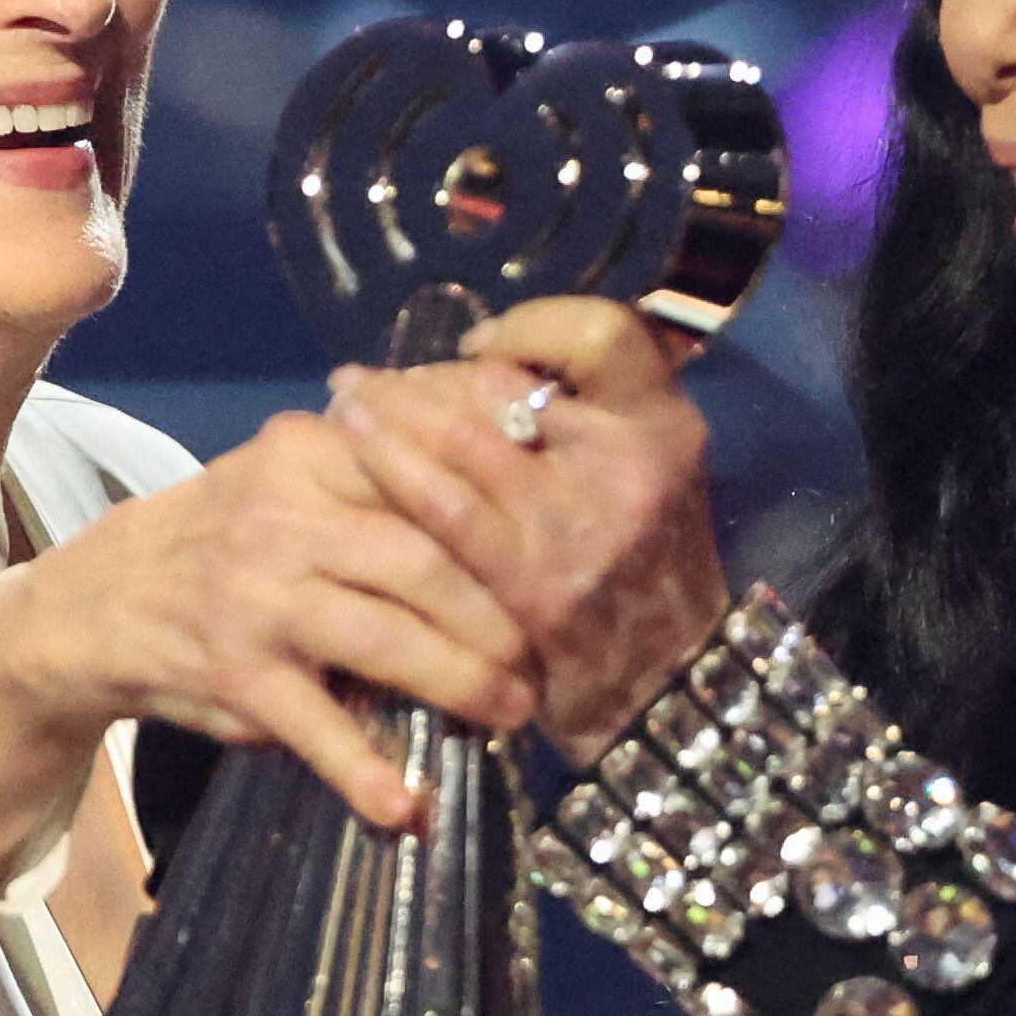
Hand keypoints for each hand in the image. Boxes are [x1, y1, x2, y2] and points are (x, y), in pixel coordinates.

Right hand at [0, 410, 539, 843]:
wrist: (99, 602)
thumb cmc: (230, 540)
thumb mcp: (293, 479)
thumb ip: (384, 476)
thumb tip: (513, 477)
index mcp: (309, 452)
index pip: (426, 473)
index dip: (502, 521)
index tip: (559, 558)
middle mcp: (282, 516)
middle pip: (422, 561)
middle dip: (499, 617)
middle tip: (545, 657)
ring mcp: (256, 597)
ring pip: (385, 638)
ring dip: (461, 683)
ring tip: (508, 713)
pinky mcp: (235, 675)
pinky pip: (315, 728)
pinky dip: (363, 772)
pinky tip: (405, 807)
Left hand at [330, 296, 733, 752]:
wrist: (673, 688)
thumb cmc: (645, 572)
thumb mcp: (650, 477)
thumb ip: (592, 417)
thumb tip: (484, 366)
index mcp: (663, 424)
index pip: (600, 334)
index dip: (530, 328)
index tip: (477, 351)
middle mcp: (632, 461)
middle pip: (505, 389)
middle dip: (424, 381)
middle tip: (366, 380)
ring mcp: (583, 523)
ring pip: (463, 441)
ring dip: (389, 417)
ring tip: (343, 401)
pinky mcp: (539, 584)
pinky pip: (447, 515)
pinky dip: (394, 472)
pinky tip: (352, 452)